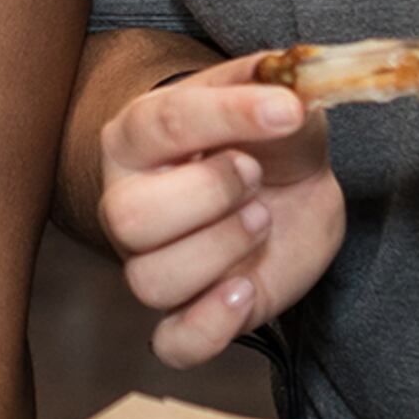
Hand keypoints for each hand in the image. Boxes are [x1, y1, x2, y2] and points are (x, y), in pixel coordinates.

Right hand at [94, 57, 348, 366]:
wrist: (287, 187)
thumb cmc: (267, 139)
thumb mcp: (277, 100)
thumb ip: (278, 81)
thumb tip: (289, 75)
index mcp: (139, 136)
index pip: (165, 124)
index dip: (228, 116)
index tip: (287, 109)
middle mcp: (129, 201)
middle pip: (131, 217)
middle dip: (209, 195)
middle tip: (255, 177)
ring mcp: (151, 262)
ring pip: (150, 279)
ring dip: (218, 251)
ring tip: (261, 220)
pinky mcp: (187, 314)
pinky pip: (172, 343)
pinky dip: (209, 327)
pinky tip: (244, 290)